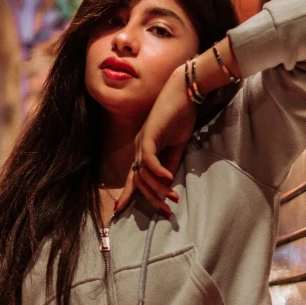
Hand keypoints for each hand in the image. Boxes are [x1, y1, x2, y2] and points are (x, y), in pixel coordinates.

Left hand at [115, 64, 194, 215]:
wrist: (184, 92)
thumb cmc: (180, 116)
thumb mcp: (177, 146)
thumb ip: (171, 163)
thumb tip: (167, 183)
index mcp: (144, 150)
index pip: (134, 176)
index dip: (128, 194)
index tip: (122, 210)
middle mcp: (140, 147)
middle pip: (138, 180)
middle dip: (150, 199)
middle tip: (165, 212)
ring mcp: (143, 141)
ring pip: (144, 173)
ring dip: (158, 188)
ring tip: (172, 198)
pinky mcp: (150, 135)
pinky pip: (149, 159)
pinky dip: (157, 171)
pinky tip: (167, 180)